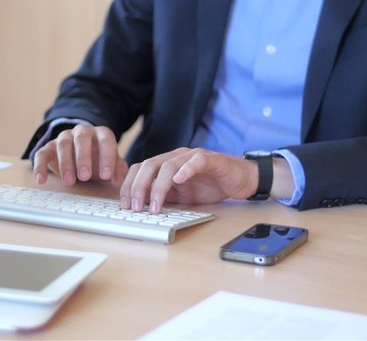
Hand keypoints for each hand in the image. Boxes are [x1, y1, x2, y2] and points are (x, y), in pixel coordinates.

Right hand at [32, 124, 127, 185]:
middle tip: (84, 177)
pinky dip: (40, 166)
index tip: (106, 176)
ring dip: (65, 163)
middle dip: (83, 158)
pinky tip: (41, 180)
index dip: (106, 157)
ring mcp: (64, 138)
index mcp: (100, 134)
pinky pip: (42, 154)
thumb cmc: (98, 159)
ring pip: (63, 145)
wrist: (79, 154)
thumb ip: (118, 168)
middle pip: (82, 139)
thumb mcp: (111, 163)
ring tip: (69, 182)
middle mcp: (82, 132)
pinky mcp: (49, 147)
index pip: (106, 140)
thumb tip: (120, 180)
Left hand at [119, 147, 260, 213]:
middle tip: (134, 208)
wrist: (242, 179)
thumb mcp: (183, 196)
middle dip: (138, 187)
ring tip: (154, 206)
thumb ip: (165, 197)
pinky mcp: (211, 160)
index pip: (141, 169)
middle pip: (149, 166)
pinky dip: (186, 170)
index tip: (124, 205)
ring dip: (157, 187)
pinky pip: (196, 161)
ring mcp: (193, 157)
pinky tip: (179, 182)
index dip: (129, 186)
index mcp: (167, 164)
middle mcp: (177, 157)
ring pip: (168, 166)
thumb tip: (142, 209)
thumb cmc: (213, 186)